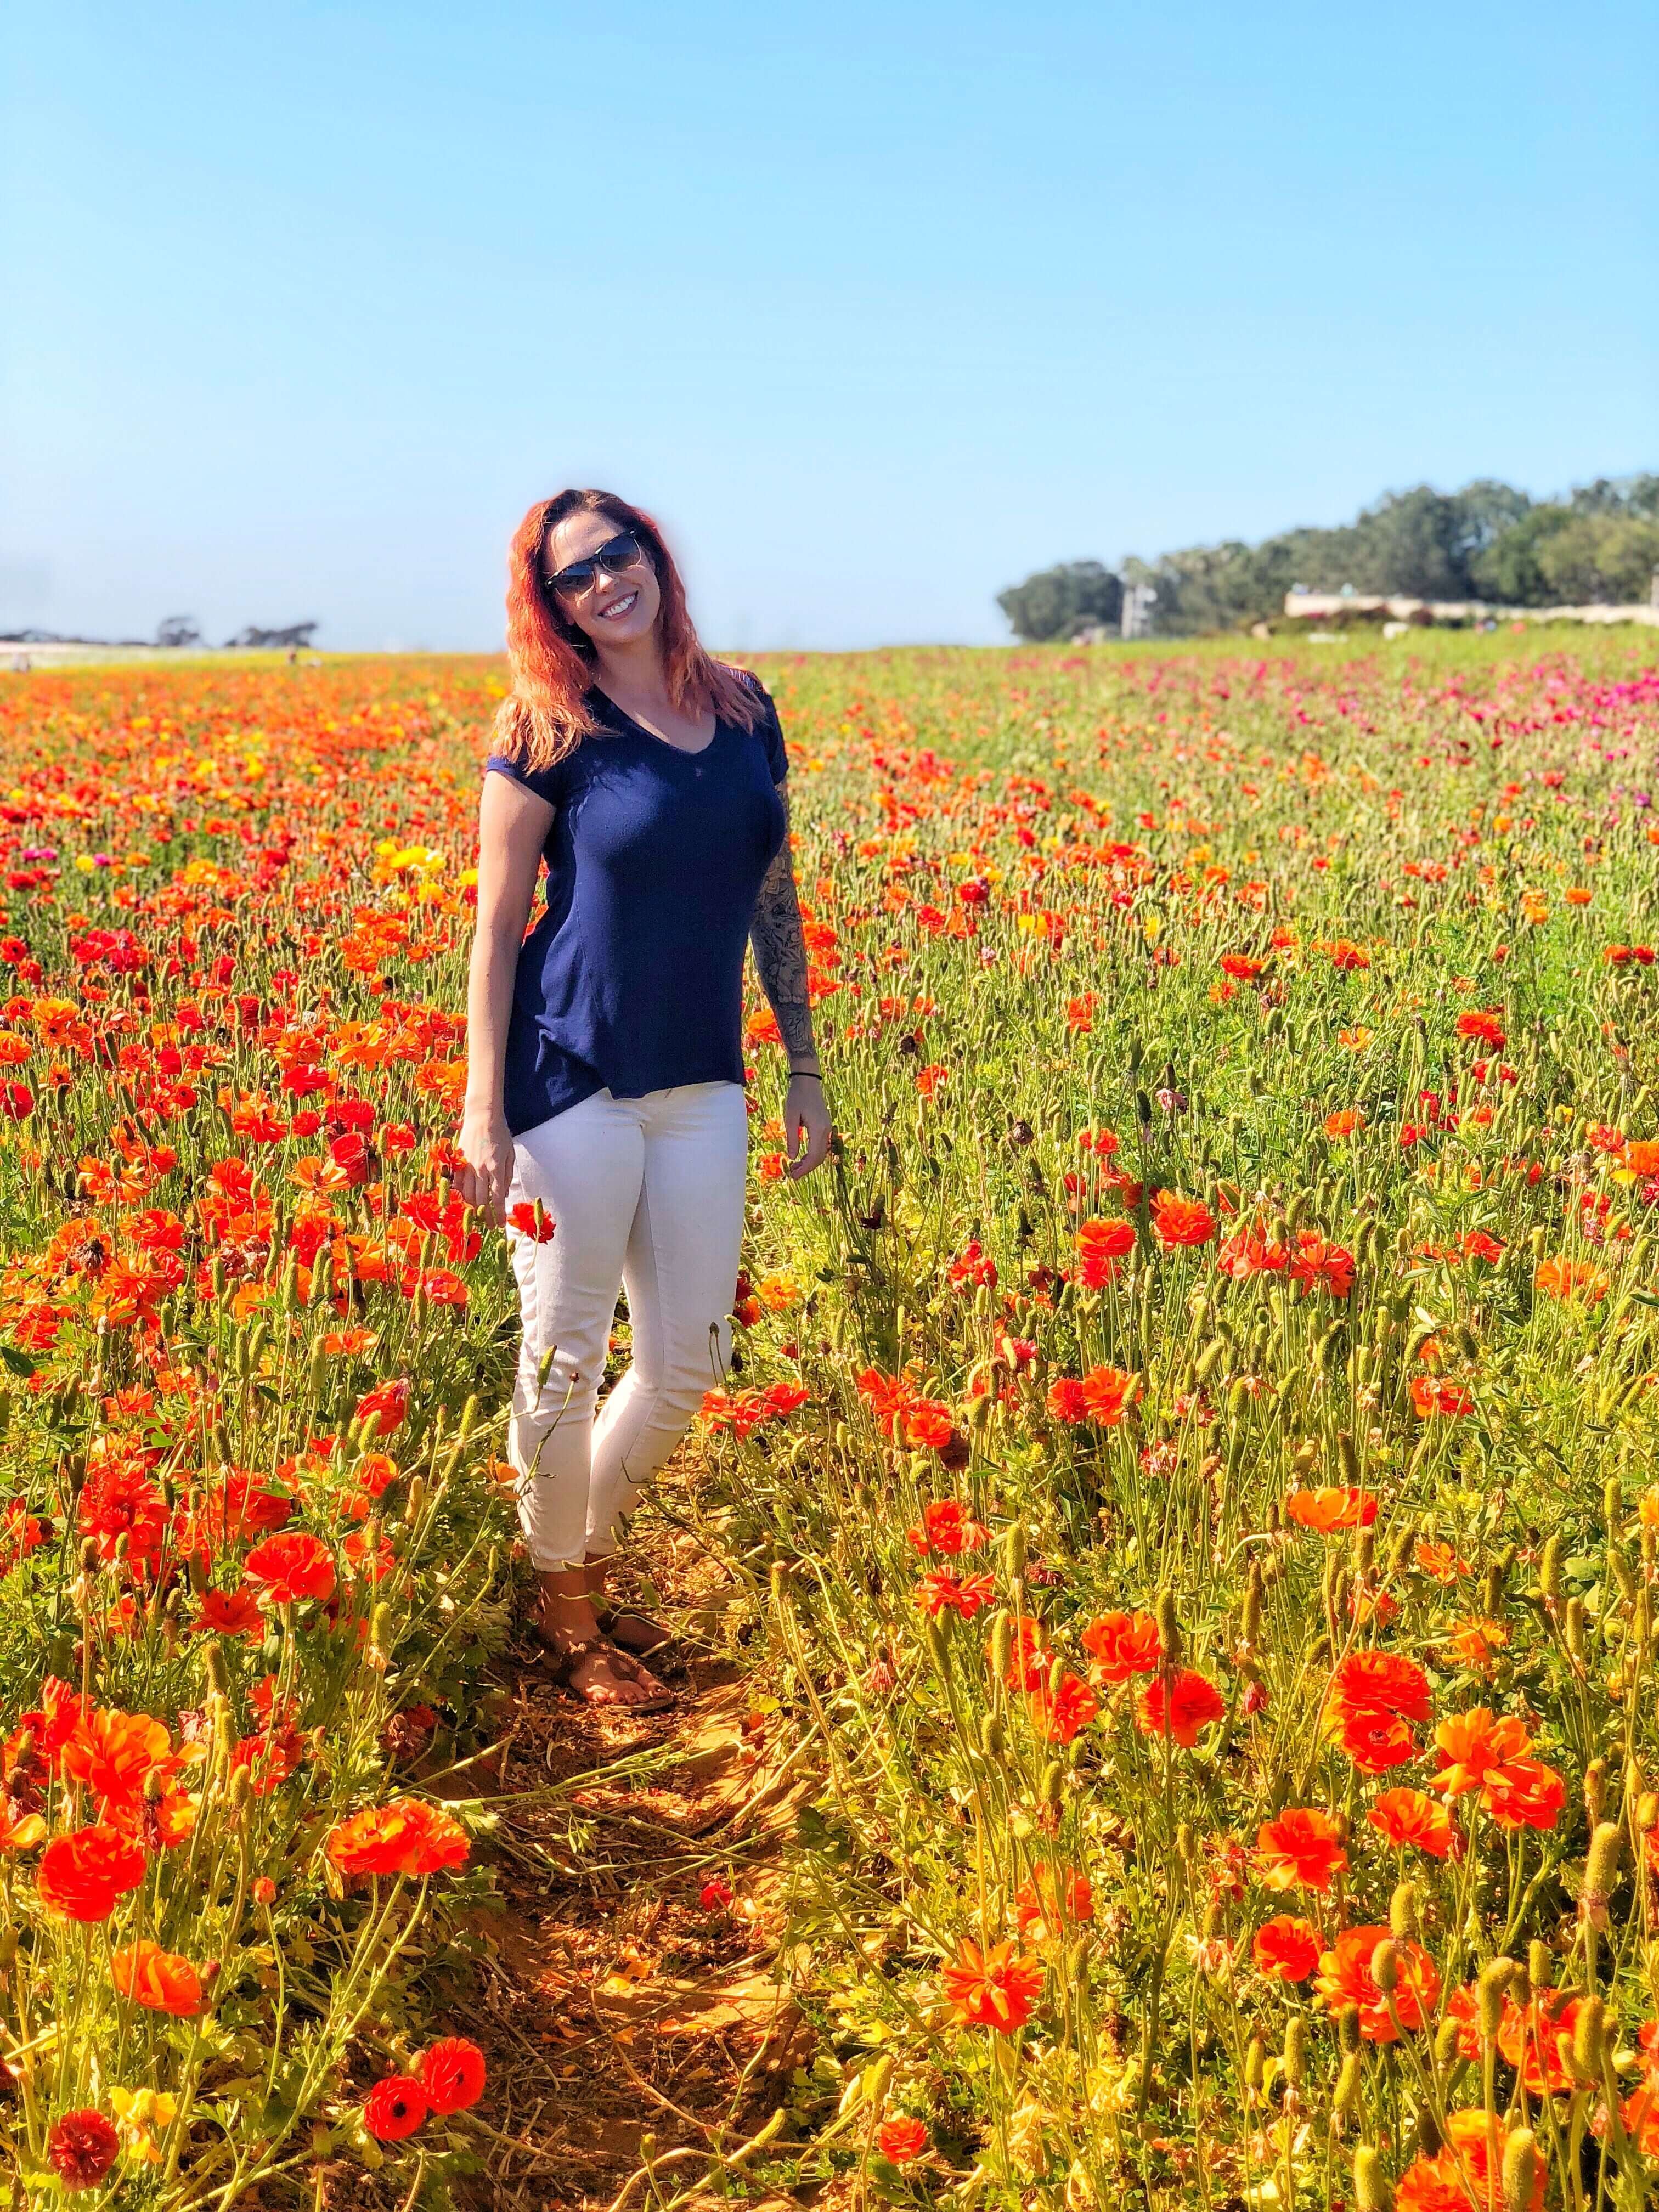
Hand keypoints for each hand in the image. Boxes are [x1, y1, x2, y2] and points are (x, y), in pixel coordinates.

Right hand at [455, 1106, 515, 1226]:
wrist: (482, 1115)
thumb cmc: (500, 1133)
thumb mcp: (511, 1154)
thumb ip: (507, 1176)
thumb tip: (503, 1196)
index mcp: (496, 1168)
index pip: (497, 1199)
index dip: (497, 1214)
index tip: (499, 1225)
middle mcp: (481, 1169)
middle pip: (480, 1200)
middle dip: (485, 1216)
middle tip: (488, 1226)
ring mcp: (467, 1166)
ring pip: (466, 1194)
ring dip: (471, 1208)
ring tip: (476, 1216)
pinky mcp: (458, 1161)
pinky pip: (456, 1183)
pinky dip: (459, 1194)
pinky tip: (463, 1201)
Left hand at [782, 1073, 831, 1178]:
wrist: (808, 1082)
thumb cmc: (797, 1097)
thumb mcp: (790, 1118)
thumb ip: (792, 1138)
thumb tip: (792, 1157)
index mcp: (818, 1129)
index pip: (814, 1156)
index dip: (804, 1169)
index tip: (793, 1176)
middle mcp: (826, 1130)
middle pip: (819, 1157)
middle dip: (807, 1168)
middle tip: (792, 1175)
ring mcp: (827, 1128)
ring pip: (821, 1153)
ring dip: (809, 1163)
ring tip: (795, 1168)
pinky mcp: (824, 1126)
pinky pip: (820, 1146)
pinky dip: (812, 1155)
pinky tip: (801, 1158)